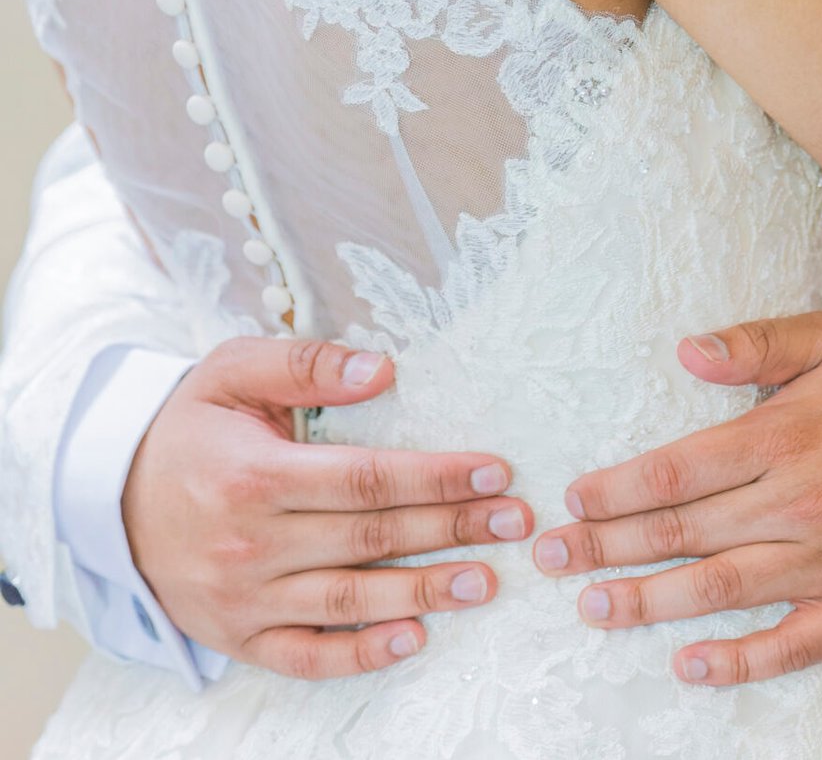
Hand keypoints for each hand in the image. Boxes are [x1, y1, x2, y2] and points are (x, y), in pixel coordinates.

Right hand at [122, 337, 534, 677]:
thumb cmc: (187, 426)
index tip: (493, 471)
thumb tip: (381, 370)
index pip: (365, 478)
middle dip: (450, 529)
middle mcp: (249, 544)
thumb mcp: (233, 370)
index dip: (434, 477)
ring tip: (485, 581)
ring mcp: (243, 599)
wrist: (108, 497)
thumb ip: (306, 364)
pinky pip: (305, 656)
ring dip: (424, 593)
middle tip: (514, 524)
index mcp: (254, 475)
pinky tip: (413, 638)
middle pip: (369, 539)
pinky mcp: (237, 638)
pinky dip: (360, 654)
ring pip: (348, 601)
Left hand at [533, 312, 821, 687]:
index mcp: (785, 436)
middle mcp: (799, 503)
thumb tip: (685, 349)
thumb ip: (755, 344)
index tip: (572, 500)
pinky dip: (735, 660)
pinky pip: (787, 645)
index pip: (678, 471)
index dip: (616, 488)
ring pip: (719, 590)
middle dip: (608, 546)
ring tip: (594, 607)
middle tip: (553, 557)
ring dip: (648, 602)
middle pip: (683, 534)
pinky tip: (688, 664)